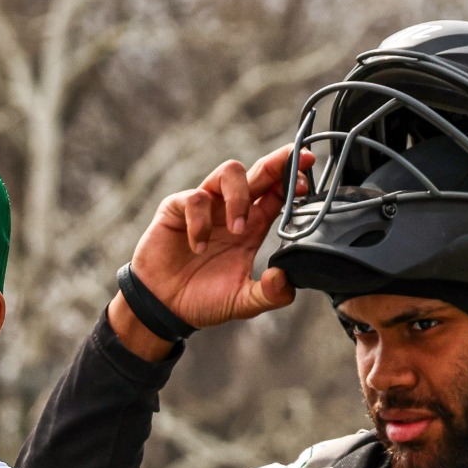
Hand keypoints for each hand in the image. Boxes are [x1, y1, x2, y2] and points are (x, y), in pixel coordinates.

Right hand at [110, 145, 312, 359]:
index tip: (305, 183)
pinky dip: (200, 222)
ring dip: (238, 197)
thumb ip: (268, 295)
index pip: (278, 192)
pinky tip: (198, 247)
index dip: (292, 180)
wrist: (162, 307)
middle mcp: (231, 210)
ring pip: (229, 172)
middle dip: (278, 162)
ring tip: (237, 230)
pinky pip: (194, 199)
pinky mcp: (176, 208)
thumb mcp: (242, 303)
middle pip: (259, 171)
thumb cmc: (201, 300)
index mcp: (252, 226)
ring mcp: (205, 206)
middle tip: (294, 160)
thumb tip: (285, 279)